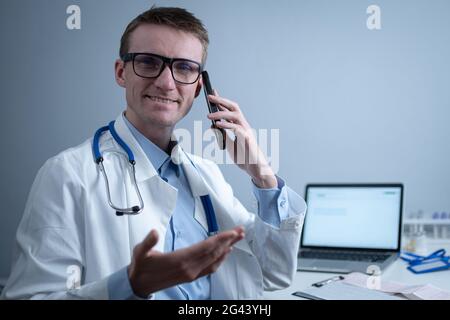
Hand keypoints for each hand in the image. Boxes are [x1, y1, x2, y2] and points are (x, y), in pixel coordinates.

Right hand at [128, 226, 244, 297]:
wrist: (139, 285)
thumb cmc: (141, 267)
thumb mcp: (140, 252)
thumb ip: (148, 242)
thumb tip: (154, 232)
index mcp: (180, 260)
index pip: (205, 247)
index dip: (220, 239)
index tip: (232, 232)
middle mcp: (190, 268)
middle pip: (214, 252)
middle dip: (229, 240)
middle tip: (241, 231)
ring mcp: (192, 273)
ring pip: (214, 260)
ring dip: (227, 248)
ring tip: (237, 239)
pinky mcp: (191, 276)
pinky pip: (210, 268)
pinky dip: (220, 260)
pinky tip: (224, 253)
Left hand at [207, 92, 276, 188]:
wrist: (255, 169)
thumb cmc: (244, 157)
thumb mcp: (229, 145)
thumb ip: (222, 135)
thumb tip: (213, 126)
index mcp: (239, 126)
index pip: (230, 110)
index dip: (221, 101)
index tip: (212, 94)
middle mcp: (243, 126)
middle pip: (234, 107)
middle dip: (222, 100)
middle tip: (209, 96)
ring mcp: (246, 131)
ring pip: (235, 115)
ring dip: (221, 113)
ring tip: (209, 116)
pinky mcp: (247, 138)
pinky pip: (236, 128)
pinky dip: (227, 125)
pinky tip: (218, 125)